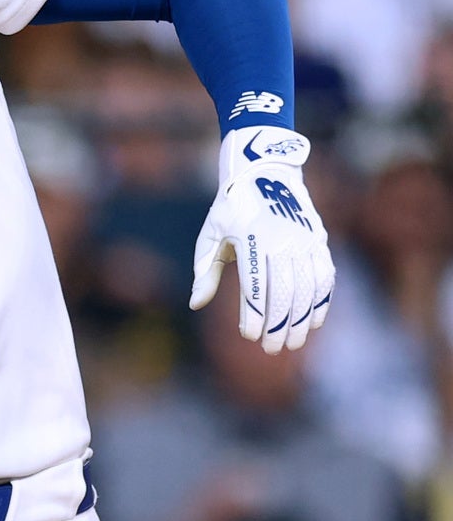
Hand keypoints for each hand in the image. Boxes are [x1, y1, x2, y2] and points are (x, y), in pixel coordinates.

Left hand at [189, 127, 334, 352]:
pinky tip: (314, 322)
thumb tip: (195, 304)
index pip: (254, 287)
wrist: (266, 171)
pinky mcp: (318, 241)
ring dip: (302, 320)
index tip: (249, 336)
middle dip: (278, 325)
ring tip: (293, 343)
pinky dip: (322, 302)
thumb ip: (205, 272)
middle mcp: (280, 241)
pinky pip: (325, 277)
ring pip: (307, 289)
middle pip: (284, 293)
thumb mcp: (211, 234)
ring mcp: (304, 241)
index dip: (253, 315)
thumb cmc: (231, 207)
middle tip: (271, 349)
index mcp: (250, 239)